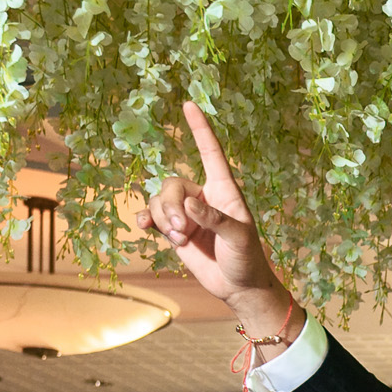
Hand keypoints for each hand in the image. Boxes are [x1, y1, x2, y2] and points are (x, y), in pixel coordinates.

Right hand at [143, 102, 293, 335]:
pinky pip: (152, 214)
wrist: (238, 287)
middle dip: (170, 206)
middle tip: (181, 230)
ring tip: (178, 239)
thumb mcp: (238, 238)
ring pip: (160, 200)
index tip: (188, 105)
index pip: (210, 153)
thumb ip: (215, 220)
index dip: (200, 129)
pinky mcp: (175, 229)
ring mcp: (187, 213)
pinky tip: (144, 227)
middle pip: (172, 184)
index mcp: (224, 190)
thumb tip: (189, 205)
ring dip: (162, 217)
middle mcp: (203, 196)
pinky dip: (147, 219)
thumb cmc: (247, 259)